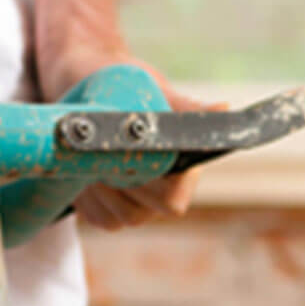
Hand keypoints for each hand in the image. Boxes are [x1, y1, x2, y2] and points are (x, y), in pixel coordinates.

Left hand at [39, 46, 224, 230]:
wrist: (83, 89)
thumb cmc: (124, 86)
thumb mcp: (152, 92)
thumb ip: (184, 108)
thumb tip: (224, 108)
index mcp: (182, 165)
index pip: (173, 199)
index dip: (151, 186)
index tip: (127, 158)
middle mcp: (161, 190)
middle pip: (139, 213)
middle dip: (115, 184)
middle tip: (99, 153)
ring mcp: (133, 202)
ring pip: (116, 218)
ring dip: (96, 189)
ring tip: (88, 156)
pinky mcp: (105, 208)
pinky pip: (97, 217)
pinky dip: (84, 197)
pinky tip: (80, 168)